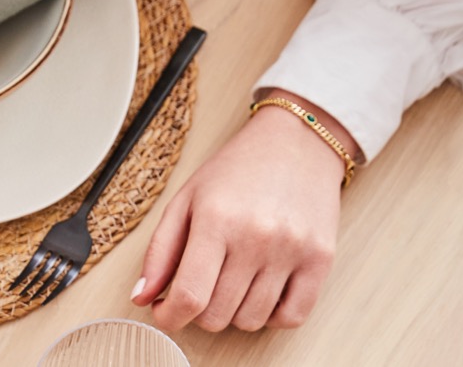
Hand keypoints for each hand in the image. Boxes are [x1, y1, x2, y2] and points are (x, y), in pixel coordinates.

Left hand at [132, 90, 353, 331]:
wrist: (296, 142)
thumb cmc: (239, 169)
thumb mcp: (188, 198)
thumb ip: (160, 250)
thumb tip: (142, 297)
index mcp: (217, 219)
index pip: (189, 296)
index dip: (169, 316)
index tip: (166, 312)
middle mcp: (256, 236)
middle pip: (217, 314)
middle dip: (199, 310)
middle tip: (202, 286)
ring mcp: (292, 250)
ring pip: (251, 321)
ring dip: (234, 312)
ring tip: (233, 282)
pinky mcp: (321, 259)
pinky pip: (292, 317)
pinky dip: (271, 316)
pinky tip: (262, 292)